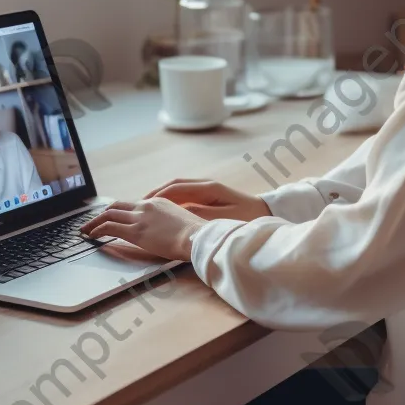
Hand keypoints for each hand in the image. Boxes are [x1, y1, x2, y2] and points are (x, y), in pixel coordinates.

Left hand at [79, 198, 205, 260]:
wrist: (197, 237)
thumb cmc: (194, 235)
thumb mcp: (180, 222)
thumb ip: (167, 222)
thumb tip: (163, 231)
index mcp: (157, 202)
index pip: (131, 204)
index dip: (117, 211)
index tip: (110, 217)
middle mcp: (145, 206)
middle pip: (116, 206)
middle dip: (101, 214)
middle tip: (91, 222)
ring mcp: (139, 218)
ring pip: (109, 215)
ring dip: (94, 222)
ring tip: (85, 230)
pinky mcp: (135, 231)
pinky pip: (110, 228)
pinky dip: (97, 230)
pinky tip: (91, 236)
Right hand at [142, 179, 272, 222]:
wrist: (266, 214)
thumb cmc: (248, 218)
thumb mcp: (224, 219)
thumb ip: (202, 216)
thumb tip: (180, 214)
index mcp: (208, 188)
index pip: (176, 188)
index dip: (158, 196)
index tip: (143, 204)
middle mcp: (205, 185)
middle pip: (174, 186)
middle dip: (155, 194)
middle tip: (138, 205)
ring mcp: (207, 189)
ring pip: (178, 190)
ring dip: (162, 197)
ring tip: (146, 207)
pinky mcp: (209, 196)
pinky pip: (185, 196)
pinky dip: (171, 201)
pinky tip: (164, 211)